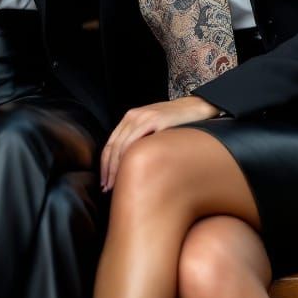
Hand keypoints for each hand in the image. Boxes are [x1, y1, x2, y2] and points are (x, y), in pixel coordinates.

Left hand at [100, 95, 219, 191]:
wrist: (193, 107)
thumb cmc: (173, 122)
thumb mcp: (151, 128)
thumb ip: (139, 140)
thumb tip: (128, 166)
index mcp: (129, 118)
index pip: (110, 144)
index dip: (105, 165)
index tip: (104, 183)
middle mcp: (133, 116)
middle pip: (113, 147)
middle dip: (109, 170)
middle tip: (107, 189)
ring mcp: (144, 118)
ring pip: (123, 146)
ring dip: (117, 168)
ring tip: (118, 185)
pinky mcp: (157, 121)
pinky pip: (139, 141)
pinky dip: (132, 157)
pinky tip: (133, 170)